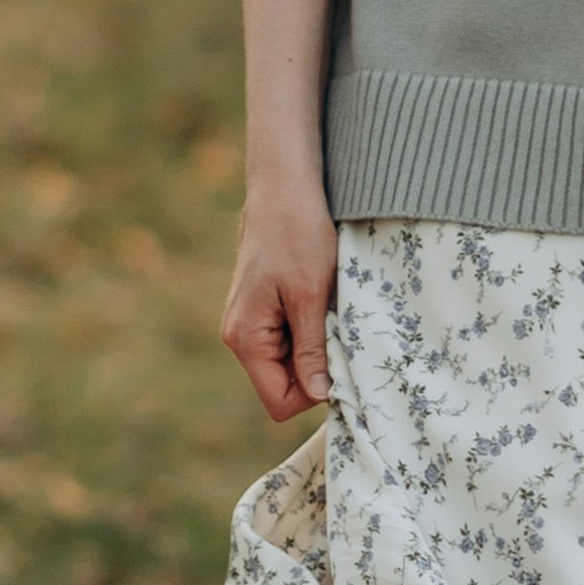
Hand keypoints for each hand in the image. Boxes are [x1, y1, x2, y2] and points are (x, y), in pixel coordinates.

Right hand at [221, 182, 337, 421]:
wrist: (284, 183)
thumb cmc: (297, 233)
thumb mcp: (311, 294)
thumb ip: (311, 348)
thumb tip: (319, 396)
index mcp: (245, 339)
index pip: (279, 401)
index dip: (313, 392)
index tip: (341, 361)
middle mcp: (241, 336)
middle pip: (284, 382)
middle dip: (317, 365)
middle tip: (341, 327)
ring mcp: (251, 320)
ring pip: (291, 358)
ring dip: (317, 342)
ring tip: (332, 305)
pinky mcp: (264, 305)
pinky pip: (291, 334)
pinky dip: (312, 324)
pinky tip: (324, 295)